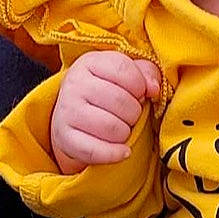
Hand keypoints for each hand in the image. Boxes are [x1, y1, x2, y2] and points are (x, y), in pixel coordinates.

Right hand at [50, 50, 160, 173]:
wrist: (75, 115)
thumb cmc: (109, 91)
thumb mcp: (128, 74)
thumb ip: (147, 74)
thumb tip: (154, 89)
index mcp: (89, 62)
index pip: (124, 70)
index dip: (140, 85)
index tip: (139, 93)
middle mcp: (74, 84)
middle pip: (120, 101)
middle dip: (135, 112)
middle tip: (130, 114)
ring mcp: (66, 111)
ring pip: (112, 128)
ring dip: (126, 132)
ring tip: (122, 128)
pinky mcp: (64, 138)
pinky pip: (95, 151)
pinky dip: (115, 154)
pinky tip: (124, 151)